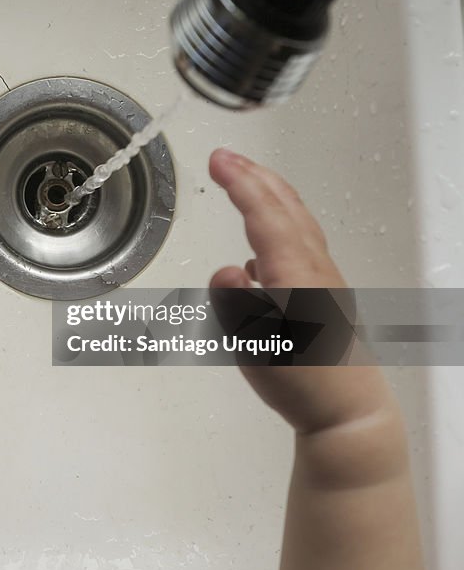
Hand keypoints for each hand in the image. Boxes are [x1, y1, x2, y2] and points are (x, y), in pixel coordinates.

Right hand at [208, 148, 395, 438]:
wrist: (350, 412)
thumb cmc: (304, 381)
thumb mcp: (257, 347)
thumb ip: (236, 304)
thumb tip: (228, 268)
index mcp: (296, 274)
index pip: (266, 216)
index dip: (241, 184)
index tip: (218, 159)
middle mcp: (314, 268)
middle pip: (285, 209)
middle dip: (254, 177)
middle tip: (226, 157)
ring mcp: (324, 278)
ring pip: (296, 221)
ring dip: (268, 194)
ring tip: (245, 180)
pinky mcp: (324, 293)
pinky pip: (300, 241)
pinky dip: (279, 221)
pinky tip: (263, 242)